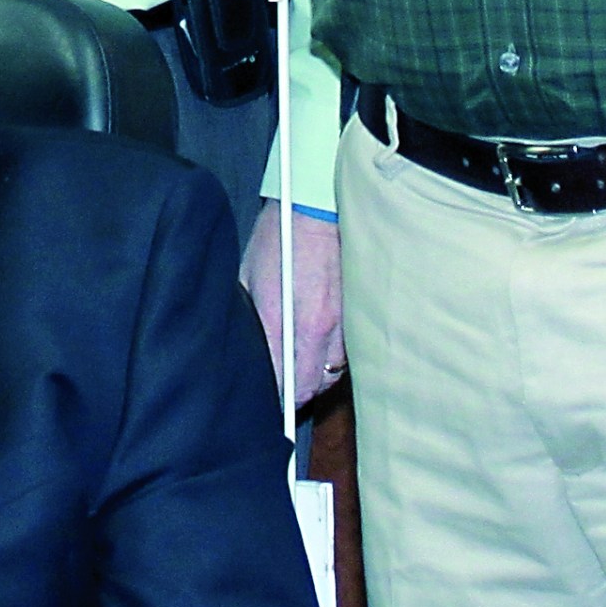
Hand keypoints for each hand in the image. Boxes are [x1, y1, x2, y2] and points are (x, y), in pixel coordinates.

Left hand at [243, 198, 345, 405]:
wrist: (318, 206)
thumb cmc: (278, 237)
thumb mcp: (248, 276)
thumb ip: (250, 318)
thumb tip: (247, 348)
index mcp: (283, 320)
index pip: (282, 381)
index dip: (274, 397)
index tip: (267, 400)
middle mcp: (316, 328)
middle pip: (311, 387)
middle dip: (296, 395)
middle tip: (282, 393)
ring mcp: (342, 322)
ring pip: (332, 374)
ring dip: (316, 378)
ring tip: (301, 374)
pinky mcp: (358, 314)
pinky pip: (347, 353)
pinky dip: (333, 360)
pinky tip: (320, 352)